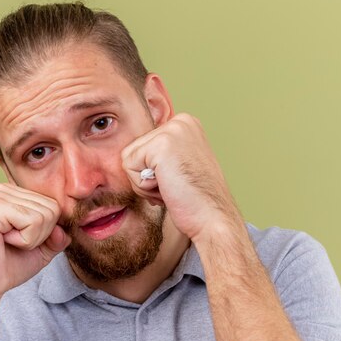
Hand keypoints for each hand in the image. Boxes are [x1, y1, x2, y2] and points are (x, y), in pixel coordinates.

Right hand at [0, 183, 70, 304]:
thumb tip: (65, 228)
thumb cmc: (7, 266)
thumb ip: (58, 236)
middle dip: (40, 235)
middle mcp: (2, 189)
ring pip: (45, 215)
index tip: (22, 241)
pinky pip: (33, 221)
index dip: (47, 231)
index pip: (54, 204)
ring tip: (8, 242)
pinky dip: (25, 240)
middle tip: (14, 243)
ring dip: (32, 239)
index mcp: (12, 193)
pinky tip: (4, 241)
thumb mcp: (42, 250)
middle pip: (52, 208)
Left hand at [121, 113, 244, 243]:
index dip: (152, 172)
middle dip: (146, 177)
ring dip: (144, 183)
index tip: (177, 181)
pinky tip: (168, 188)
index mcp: (185, 124)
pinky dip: (143, 187)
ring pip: (128, 159)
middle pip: (133, 150)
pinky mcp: (161, 145)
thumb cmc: (196, 201)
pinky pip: (128, 167)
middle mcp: (180, 121)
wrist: (213, 219)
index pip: (142, 146)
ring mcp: (172, 130)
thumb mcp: (179, 166)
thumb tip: (130, 157)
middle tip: (174, 187)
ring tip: (172, 187)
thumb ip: (160, 155)